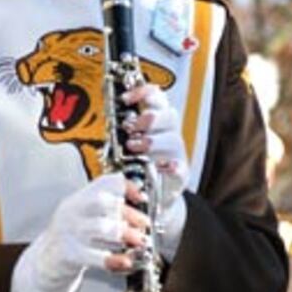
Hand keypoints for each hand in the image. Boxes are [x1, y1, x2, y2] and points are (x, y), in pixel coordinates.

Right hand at [9, 173, 148, 291]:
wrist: (42, 265)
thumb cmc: (70, 241)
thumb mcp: (85, 219)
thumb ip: (107, 212)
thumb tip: (138, 210)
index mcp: (78, 200)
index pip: (102, 182)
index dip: (125, 186)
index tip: (141, 197)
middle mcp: (72, 212)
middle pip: (101, 201)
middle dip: (127, 212)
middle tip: (144, 223)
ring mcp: (68, 232)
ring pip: (100, 227)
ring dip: (125, 233)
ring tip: (140, 241)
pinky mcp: (68, 254)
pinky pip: (94, 256)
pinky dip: (114, 259)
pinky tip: (125, 261)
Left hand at [122, 84, 187, 251]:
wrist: (152, 198)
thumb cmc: (137, 166)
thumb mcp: (127, 144)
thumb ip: (123, 129)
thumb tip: (110, 112)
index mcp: (158, 123)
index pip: (157, 97)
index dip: (143, 92)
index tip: (125, 99)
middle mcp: (170, 134)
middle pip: (168, 115)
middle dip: (148, 118)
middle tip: (130, 129)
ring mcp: (177, 154)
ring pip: (173, 138)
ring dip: (152, 141)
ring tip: (134, 149)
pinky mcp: (181, 174)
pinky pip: (180, 166)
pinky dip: (170, 166)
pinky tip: (159, 167)